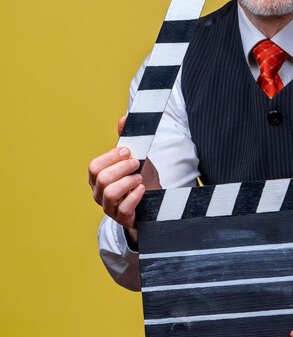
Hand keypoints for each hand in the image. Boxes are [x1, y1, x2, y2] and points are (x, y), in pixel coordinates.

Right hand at [88, 116, 157, 233]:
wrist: (153, 201)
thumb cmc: (140, 178)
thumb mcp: (135, 158)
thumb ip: (127, 140)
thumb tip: (123, 119)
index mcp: (98, 177)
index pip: (94, 166)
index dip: (111, 157)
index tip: (128, 151)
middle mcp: (99, 193)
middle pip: (102, 178)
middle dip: (122, 168)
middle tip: (137, 164)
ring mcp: (109, 207)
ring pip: (110, 193)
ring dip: (128, 182)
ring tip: (140, 178)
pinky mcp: (122, 218)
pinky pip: (123, 209)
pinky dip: (134, 197)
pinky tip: (142, 189)